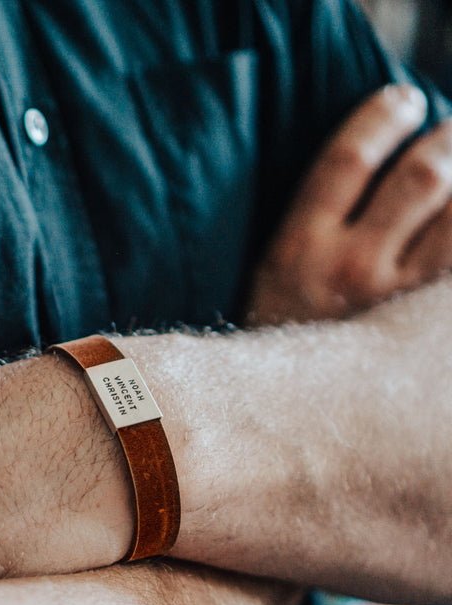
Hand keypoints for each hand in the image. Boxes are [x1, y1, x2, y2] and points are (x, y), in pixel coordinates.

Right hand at [249, 84, 451, 323]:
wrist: (285, 404)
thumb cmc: (277, 327)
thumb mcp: (271, 267)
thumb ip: (312, 216)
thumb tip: (371, 160)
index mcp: (300, 248)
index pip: (349, 159)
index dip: (384, 117)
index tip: (402, 100)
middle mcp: (352, 269)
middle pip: (424, 176)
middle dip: (450, 137)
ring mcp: (397, 300)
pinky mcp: (424, 325)